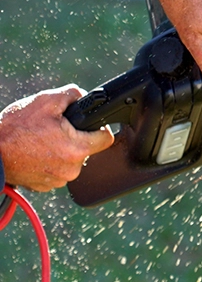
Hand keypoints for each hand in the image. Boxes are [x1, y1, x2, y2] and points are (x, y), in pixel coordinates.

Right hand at [0, 85, 114, 191]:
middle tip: (56, 129)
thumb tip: (85, 96)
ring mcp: (58, 180)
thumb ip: (73, 94)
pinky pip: (57, 170)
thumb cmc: (14, 129)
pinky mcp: (45, 186)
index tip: (90, 124)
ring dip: (62, 150)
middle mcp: (71, 169)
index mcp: (77, 149)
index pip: (106, 138)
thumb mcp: (46, 101)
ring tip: (42, 140)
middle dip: (76, 137)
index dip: (100, 127)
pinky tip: (36, 152)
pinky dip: (50, 161)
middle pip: (87, 148)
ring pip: (71, 160)